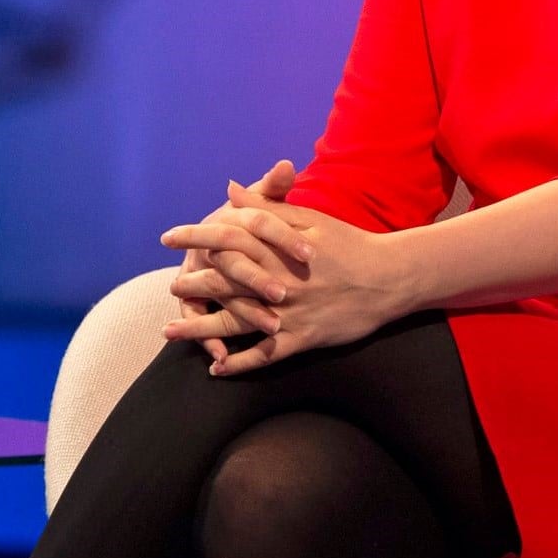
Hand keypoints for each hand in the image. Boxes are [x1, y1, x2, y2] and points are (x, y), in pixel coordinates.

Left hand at [161, 188, 408, 375]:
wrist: (388, 278)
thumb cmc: (349, 244)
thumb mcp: (309, 218)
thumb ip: (266, 206)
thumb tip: (229, 189)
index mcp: (277, 249)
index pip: (225, 239)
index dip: (195, 238)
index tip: (169, 237)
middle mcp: (277, 282)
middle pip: (224, 283)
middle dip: (192, 285)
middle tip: (170, 286)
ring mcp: (288, 314)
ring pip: (236, 323)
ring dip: (202, 329)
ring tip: (172, 331)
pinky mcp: (301, 339)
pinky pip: (264, 355)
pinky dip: (240, 363)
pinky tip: (217, 368)